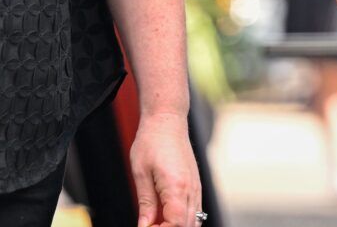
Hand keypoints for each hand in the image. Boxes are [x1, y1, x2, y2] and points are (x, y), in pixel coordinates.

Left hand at [127, 111, 200, 226]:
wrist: (167, 120)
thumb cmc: (152, 141)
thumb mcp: (141, 173)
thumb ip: (145, 203)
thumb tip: (144, 226)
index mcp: (177, 186)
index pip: (176, 224)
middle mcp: (191, 188)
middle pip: (187, 225)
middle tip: (150, 225)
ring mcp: (196, 186)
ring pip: (194, 220)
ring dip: (177, 226)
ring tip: (158, 223)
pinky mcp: (195, 184)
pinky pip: (195, 210)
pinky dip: (183, 219)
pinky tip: (167, 217)